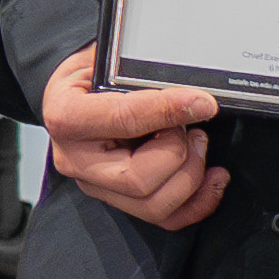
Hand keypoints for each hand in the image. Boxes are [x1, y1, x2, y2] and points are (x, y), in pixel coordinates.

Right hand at [40, 43, 221, 231]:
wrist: (70, 95)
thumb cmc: (88, 77)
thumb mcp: (103, 60)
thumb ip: (138, 72)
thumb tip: (188, 85)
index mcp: (67, 116)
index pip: (124, 119)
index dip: (168, 111)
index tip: (203, 103)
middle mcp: (75, 159)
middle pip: (138, 179)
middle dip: (179, 154)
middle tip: (192, 129)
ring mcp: (95, 184)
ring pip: (154, 205)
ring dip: (190, 177)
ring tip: (197, 145)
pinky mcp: (117, 200)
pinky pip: (163, 218)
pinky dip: (197, 204)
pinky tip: (212, 179)